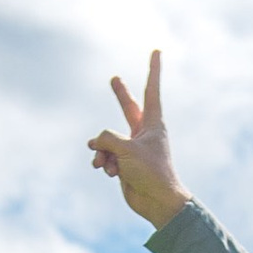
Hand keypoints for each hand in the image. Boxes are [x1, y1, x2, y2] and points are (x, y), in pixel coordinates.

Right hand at [89, 50, 191, 227]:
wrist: (157, 202)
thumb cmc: (150, 171)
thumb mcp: (126, 149)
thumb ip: (107, 138)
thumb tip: (95, 143)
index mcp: (153, 122)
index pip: (151, 89)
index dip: (153, 69)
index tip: (156, 51)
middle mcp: (143, 133)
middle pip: (128, 108)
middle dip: (120, 95)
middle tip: (114, 79)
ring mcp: (132, 148)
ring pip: (107, 140)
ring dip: (102, 151)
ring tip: (107, 164)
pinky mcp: (123, 164)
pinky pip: (104, 156)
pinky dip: (103, 163)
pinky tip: (107, 172)